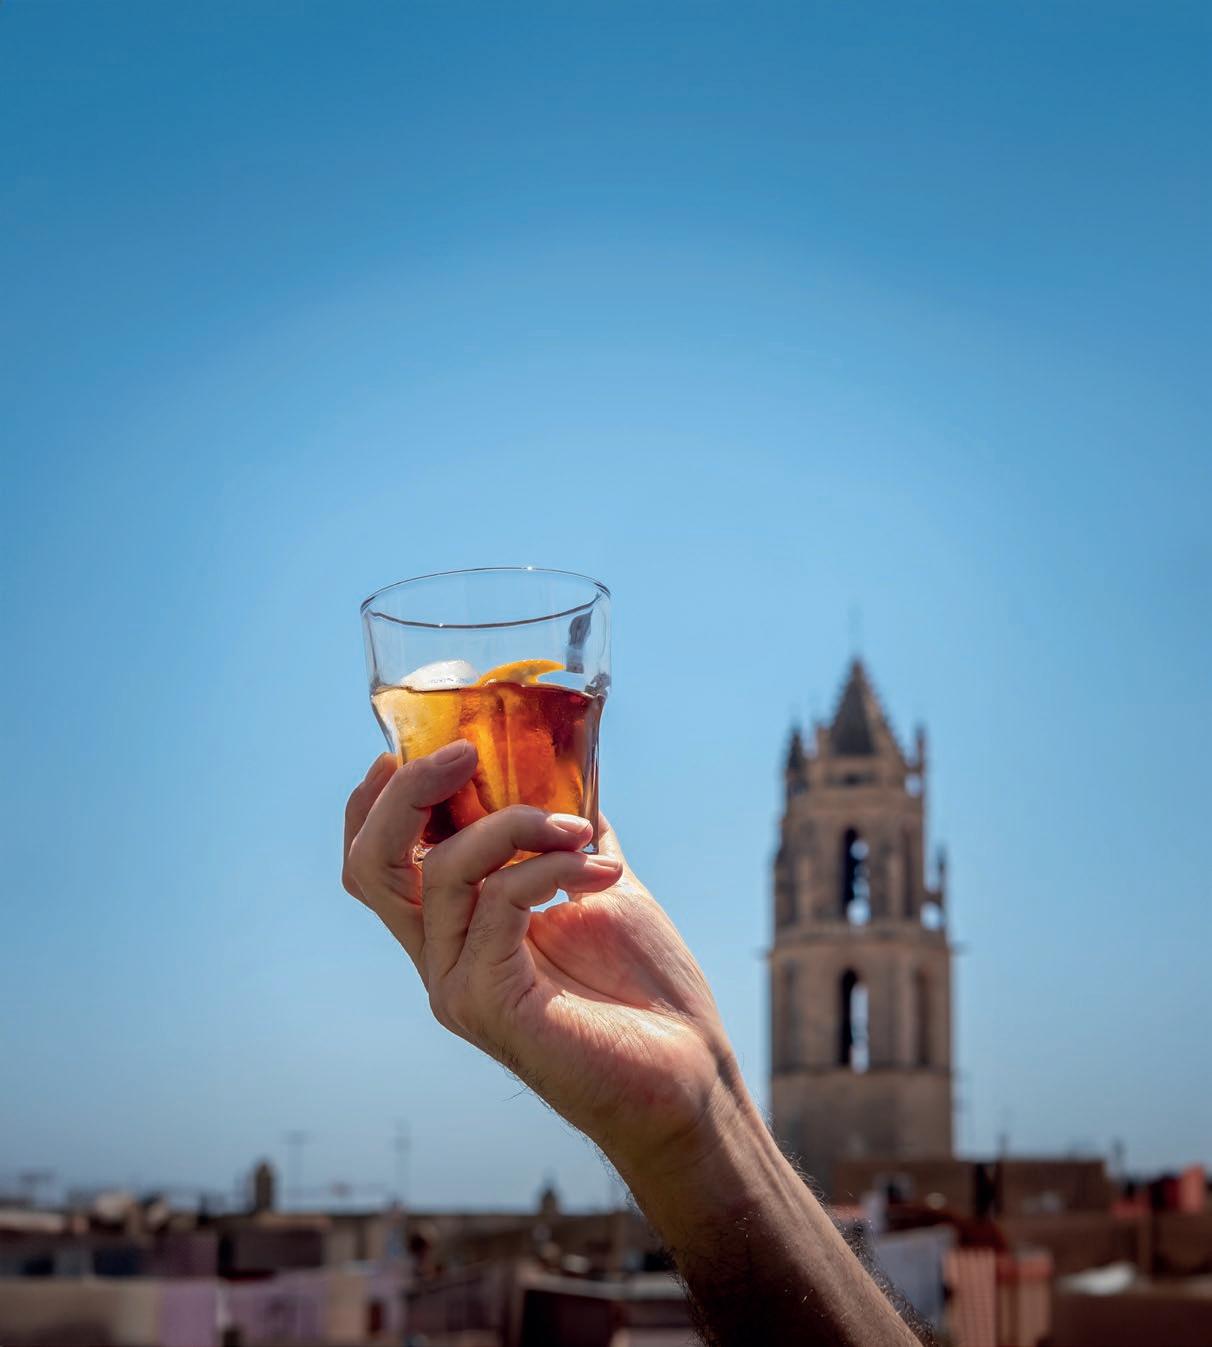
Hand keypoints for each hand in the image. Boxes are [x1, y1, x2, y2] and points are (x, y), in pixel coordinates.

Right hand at [342, 742, 737, 1170]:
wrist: (687, 1074)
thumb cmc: (645, 988)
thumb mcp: (598, 883)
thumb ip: (568, 836)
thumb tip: (571, 769)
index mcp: (457, 930)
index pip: (377, 863)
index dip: (378, 801)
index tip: (424, 746)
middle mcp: (441, 958)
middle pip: (372, 864)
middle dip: (410, 792)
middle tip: (468, 752)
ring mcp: (456, 984)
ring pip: (443, 869)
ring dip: (518, 824)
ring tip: (583, 829)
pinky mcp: (487, 1003)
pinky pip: (496, 903)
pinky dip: (547, 866)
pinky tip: (599, 870)